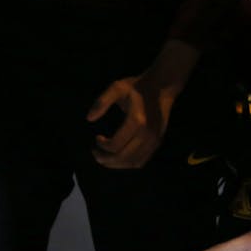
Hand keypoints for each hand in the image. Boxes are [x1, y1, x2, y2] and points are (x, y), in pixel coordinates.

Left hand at [88, 39, 198, 169]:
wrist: (161, 86)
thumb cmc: (137, 87)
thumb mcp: (117, 87)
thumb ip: (102, 102)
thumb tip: (89, 119)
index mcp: (137, 121)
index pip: (115, 145)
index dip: (102, 146)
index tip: (97, 138)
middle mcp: (147, 134)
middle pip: (123, 157)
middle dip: (106, 159)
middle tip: (96, 154)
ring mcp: (154, 140)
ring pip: (133, 163)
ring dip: (116, 164)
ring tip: (105, 159)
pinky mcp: (158, 142)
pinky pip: (142, 161)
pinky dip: (128, 164)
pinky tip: (120, 158)